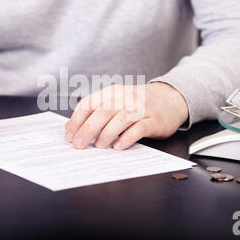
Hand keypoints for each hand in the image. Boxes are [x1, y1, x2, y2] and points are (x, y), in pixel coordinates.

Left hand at [64, 83, 188, 149]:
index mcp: (112, 92)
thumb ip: (94, 112)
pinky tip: (119, 146)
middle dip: (87, 130)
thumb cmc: (137, 104)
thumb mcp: (115, 103)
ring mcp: (140, 108)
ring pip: (119, 120)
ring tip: (99, 146)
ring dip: (106, 134)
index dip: (77, 120)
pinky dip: (127, 138)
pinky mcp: (153, 120)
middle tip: (79, 145)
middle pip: (102, 113)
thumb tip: (70, 128)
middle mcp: (125, 98)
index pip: (89, 103)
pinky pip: (139, 129)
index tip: (70, 135)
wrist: (169, 99)